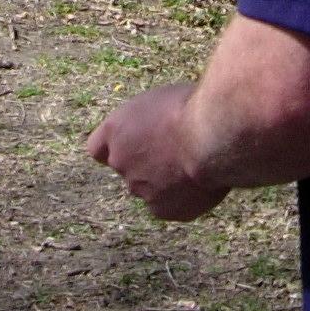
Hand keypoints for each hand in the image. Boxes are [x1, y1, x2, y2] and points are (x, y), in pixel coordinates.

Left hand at [86, 83, 227, 221]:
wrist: (211, 137)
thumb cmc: (191, 108)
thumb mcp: (161, 100)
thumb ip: (148, 120)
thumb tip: (154, 128)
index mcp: (115, 130)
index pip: (97, 148)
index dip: (116, 147)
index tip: (134, 143)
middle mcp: (121, 162)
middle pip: (127, 168)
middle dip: (145, 164)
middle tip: (175, 151)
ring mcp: (140, 189)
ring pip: (148, 189)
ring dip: (164, 181)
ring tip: (193, 165)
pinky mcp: (162, 210)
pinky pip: (169, 206)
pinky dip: (181, 199)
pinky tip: (199, 184)